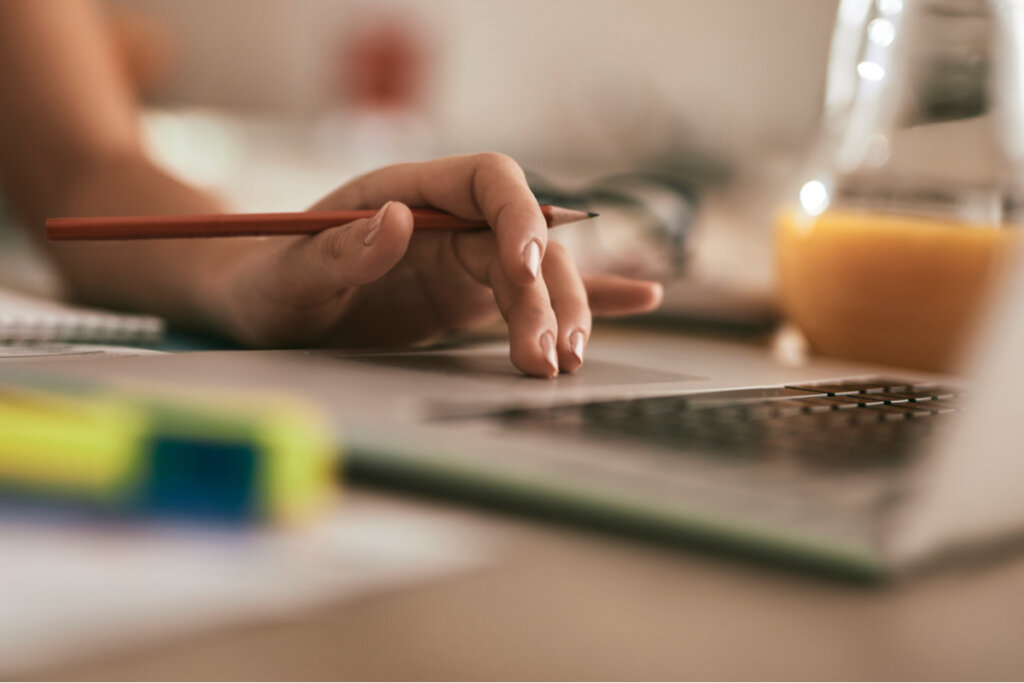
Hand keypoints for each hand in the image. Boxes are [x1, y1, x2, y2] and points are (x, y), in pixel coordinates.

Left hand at [212, 153, 662, 377]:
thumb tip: (397, 221)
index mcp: (410, 190)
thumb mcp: (287, 274)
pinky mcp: (472, 298)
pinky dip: (589, 297)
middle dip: (544, 295)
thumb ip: (337, 250)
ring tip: (563, 364)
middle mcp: (449, 220)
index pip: (490, 180)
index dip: (518, 216)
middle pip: (526, 240)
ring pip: (542, 274)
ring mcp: (466, 260)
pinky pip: (538, 292)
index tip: (524, 267)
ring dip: (563, 314)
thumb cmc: (267, 283)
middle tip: (541, 358)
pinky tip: (639, 300)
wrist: (266, 310)